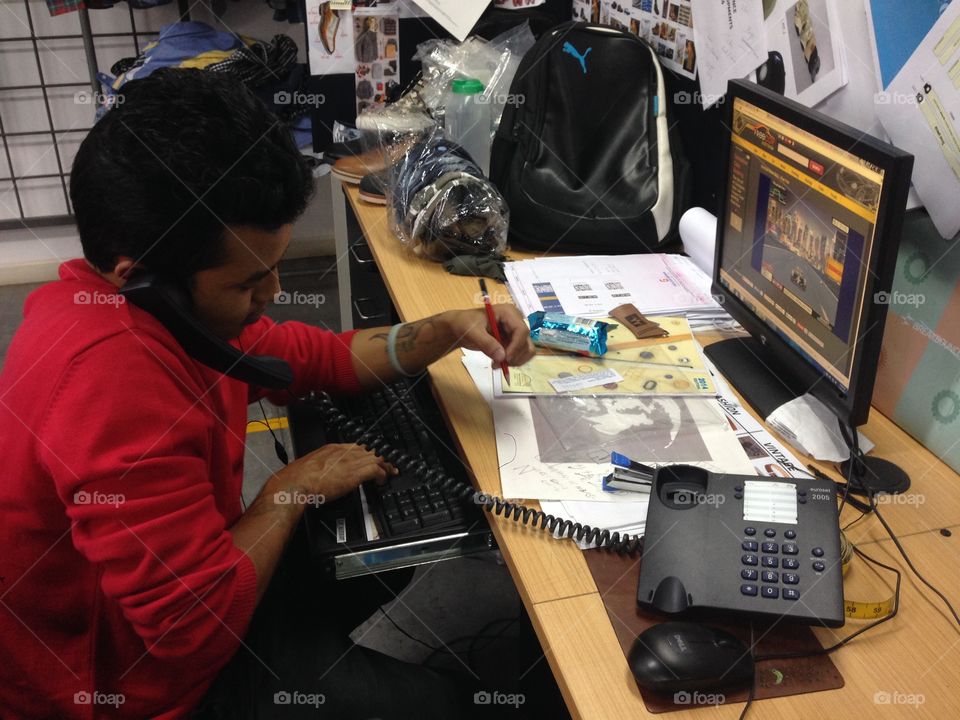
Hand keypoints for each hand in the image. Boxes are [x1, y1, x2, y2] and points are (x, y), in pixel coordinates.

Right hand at [272, 443, 396, 504]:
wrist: (294, 485)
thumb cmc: (296, 479)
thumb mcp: (309, 467)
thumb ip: (320, 467)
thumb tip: (322, 475)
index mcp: (332, 449)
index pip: (356, 447)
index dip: (367, 453)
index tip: (372, 458)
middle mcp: (342, 452)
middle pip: (369, 451)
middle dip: (381, 458)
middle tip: (388, 465)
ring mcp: (349, 462)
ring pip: (376, 458)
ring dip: (385, 466)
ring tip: (390, 473)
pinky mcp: (353, 474)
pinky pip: (375, 470)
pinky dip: (382, 475)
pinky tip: (382, 481)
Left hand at [445, 305, 534, 366]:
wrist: (460, 327)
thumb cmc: (465, 324)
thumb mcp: (472, 332)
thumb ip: (486, 343)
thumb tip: (502, 357)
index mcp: (508, 312)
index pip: (521, 330)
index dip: (516, 346)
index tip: (505, 359)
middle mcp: (516, 321)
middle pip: (526, 342)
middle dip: (514, 356)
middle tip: (497, 364)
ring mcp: (515, 333)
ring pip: (527, 350)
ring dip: (515, 361)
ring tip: (496, 364)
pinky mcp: (513, 342)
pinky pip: (520, 355)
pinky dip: (512, 362)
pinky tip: (498, 363)